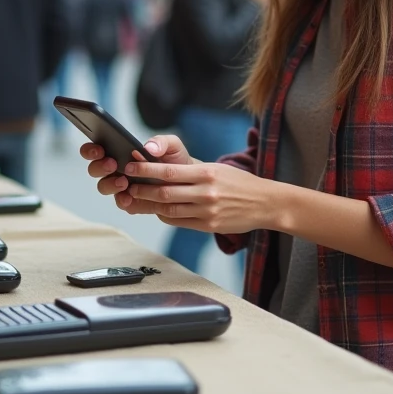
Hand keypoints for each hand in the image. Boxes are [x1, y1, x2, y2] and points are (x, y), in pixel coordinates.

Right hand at [81, 135, 195, 196]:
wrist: (188, 182)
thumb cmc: (174, 160)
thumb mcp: (172, 146)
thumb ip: (162, 142)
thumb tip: (148, 147)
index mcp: (119, 151)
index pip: (95, 148)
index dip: (91, 149)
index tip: (99, 149)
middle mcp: (115, 169)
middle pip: (94, 169)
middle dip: (99, 166)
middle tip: (112, 163)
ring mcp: (120, 187)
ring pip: (103, 187)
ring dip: (110, 184)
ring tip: (124, 181)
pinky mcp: (130, 202)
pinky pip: (121, 203)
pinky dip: (124, 200)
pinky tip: (130, 198)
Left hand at [83, 136, 275, 234]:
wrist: (266, 202)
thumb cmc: (239, 183)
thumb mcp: (217, 169)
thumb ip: (191, 172)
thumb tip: (162, 172)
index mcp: (206, 173)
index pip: (169, 172)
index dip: (146, 170)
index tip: (130, 166)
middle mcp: (206, 192)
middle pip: (164, 192)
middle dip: (141, 189)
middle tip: (126, 185)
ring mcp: (207, 212)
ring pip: (169, 209)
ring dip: (150, 204)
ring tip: (137, 198)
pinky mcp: (209, 226)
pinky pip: (180, 221)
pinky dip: (166, 215)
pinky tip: (160, 210)